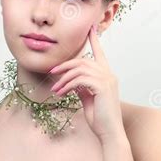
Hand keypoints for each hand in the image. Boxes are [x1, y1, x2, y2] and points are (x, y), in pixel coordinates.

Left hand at [49, 24, 124, 143]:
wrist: (109, 132)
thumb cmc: (99, 118)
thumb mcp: (87, 98)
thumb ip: (81, 86)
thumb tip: (71, 80)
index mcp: (106, 75)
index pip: (100, 53)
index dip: (94, 40)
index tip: (91, 28)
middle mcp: (109, 74)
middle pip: (82, 61)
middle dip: (65, 65)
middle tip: (52, 72)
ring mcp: (107, 79)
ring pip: (79, 69)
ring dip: (64, 79)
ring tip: (56, 89)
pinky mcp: (102, 87)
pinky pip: (80, 80)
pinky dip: (67, 85)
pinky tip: (61, 93)